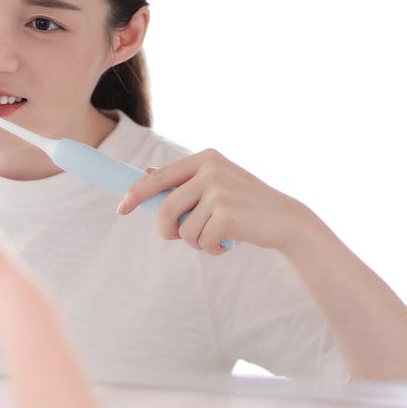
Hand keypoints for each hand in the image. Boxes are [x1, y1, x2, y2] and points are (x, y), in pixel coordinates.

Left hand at [116, 149, 310, 254]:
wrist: (285, 220)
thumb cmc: (244, 204)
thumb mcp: (214, 184)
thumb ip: (182, 179)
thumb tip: (145, 172)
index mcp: (204, 159)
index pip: (158, 178)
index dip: (135, 195)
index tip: (121, 208)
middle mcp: (210, 169)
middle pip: (165, 207)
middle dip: (166, 230)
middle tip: (174, 237)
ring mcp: (219, 190)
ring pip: (183, 229)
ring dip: (195, 241)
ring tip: (214, 236)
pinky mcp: (226, 213)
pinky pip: (200, 240)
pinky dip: (210, 248)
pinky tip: (227, 242)